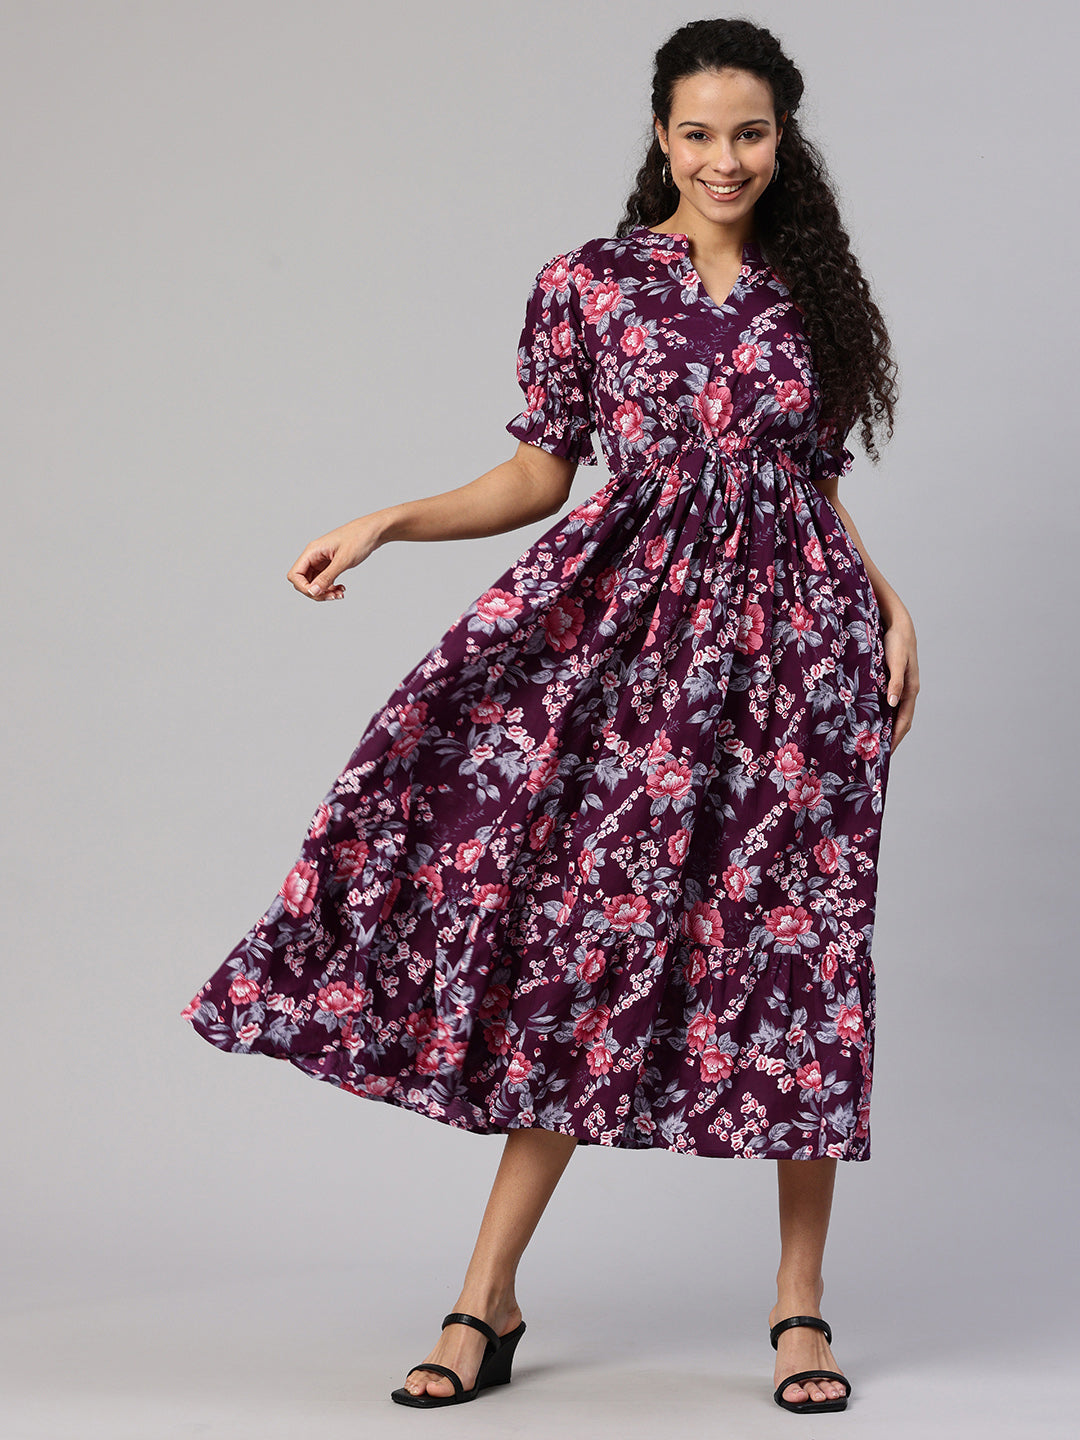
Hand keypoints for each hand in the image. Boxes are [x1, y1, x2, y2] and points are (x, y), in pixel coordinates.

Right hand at [286, 515, 384, 600]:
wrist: (373, 531)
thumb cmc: (359, 539)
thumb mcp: (343, 560)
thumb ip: (327, 577)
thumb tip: (313, 592)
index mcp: (312, 551)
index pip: (295, 575)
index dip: (303, 588)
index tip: (319, 593)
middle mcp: (314, 556)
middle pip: (303, 581)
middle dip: (316, 592)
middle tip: (333, 596)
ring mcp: (321, 560)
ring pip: (314, 583)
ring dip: (324, 592)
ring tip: (340, 594)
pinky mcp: (330, 564)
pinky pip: (324, 580)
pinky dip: (331, 587)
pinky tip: (341, 589)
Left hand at [881, 612, 918, 749]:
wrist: (897, 623)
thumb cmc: (897, 641)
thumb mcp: (895, 661)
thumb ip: (895, 681)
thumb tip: (894, 703)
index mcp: (910, 690)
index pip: (903, 722)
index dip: (895, 739)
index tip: (884, 755)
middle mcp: (906, 691)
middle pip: (899, 722)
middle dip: (889, 739)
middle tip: (874, 755)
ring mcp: (899, 687)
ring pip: (892, 714)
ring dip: (883, 728)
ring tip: (869, 742)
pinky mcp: (890, 681)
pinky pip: (886, 704)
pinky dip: (879, 715)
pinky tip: (867, 718)